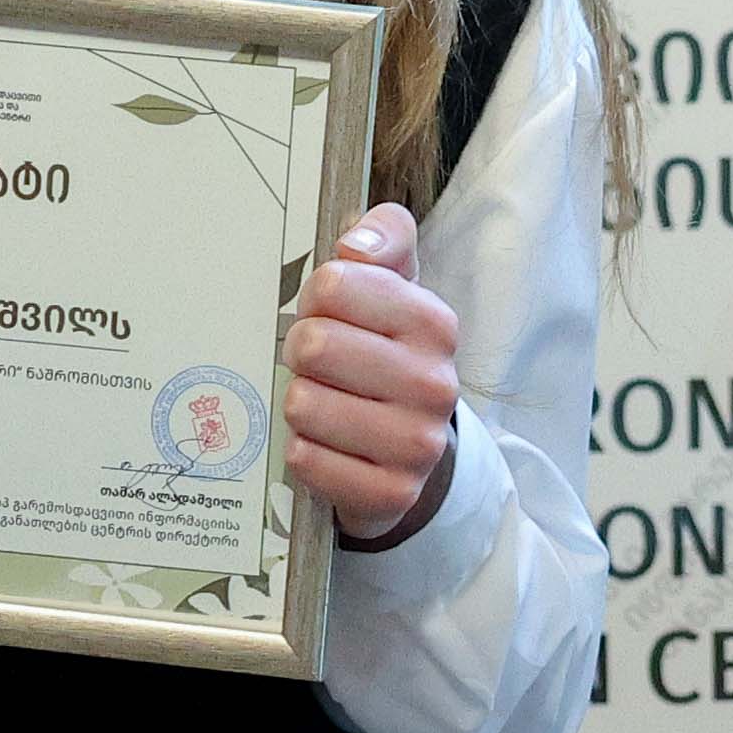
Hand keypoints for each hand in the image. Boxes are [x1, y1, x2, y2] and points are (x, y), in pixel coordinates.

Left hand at [285, 200, 461, 545]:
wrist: (409, 450)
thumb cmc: (386, 355)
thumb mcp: (393, 287)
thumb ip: (384, 240)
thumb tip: (357, 244)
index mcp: (433, 324)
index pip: (334, 284)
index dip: (314, 298)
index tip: (327, 313)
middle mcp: (434, 384)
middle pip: (313, 344)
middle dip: (300, 352)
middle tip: (316, 365)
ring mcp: (416, 443)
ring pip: (304, 404)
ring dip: (299, 404)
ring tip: (322, 404)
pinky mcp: (390, 493)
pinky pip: (305, 459)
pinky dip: (302, 451)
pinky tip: (324, 445)